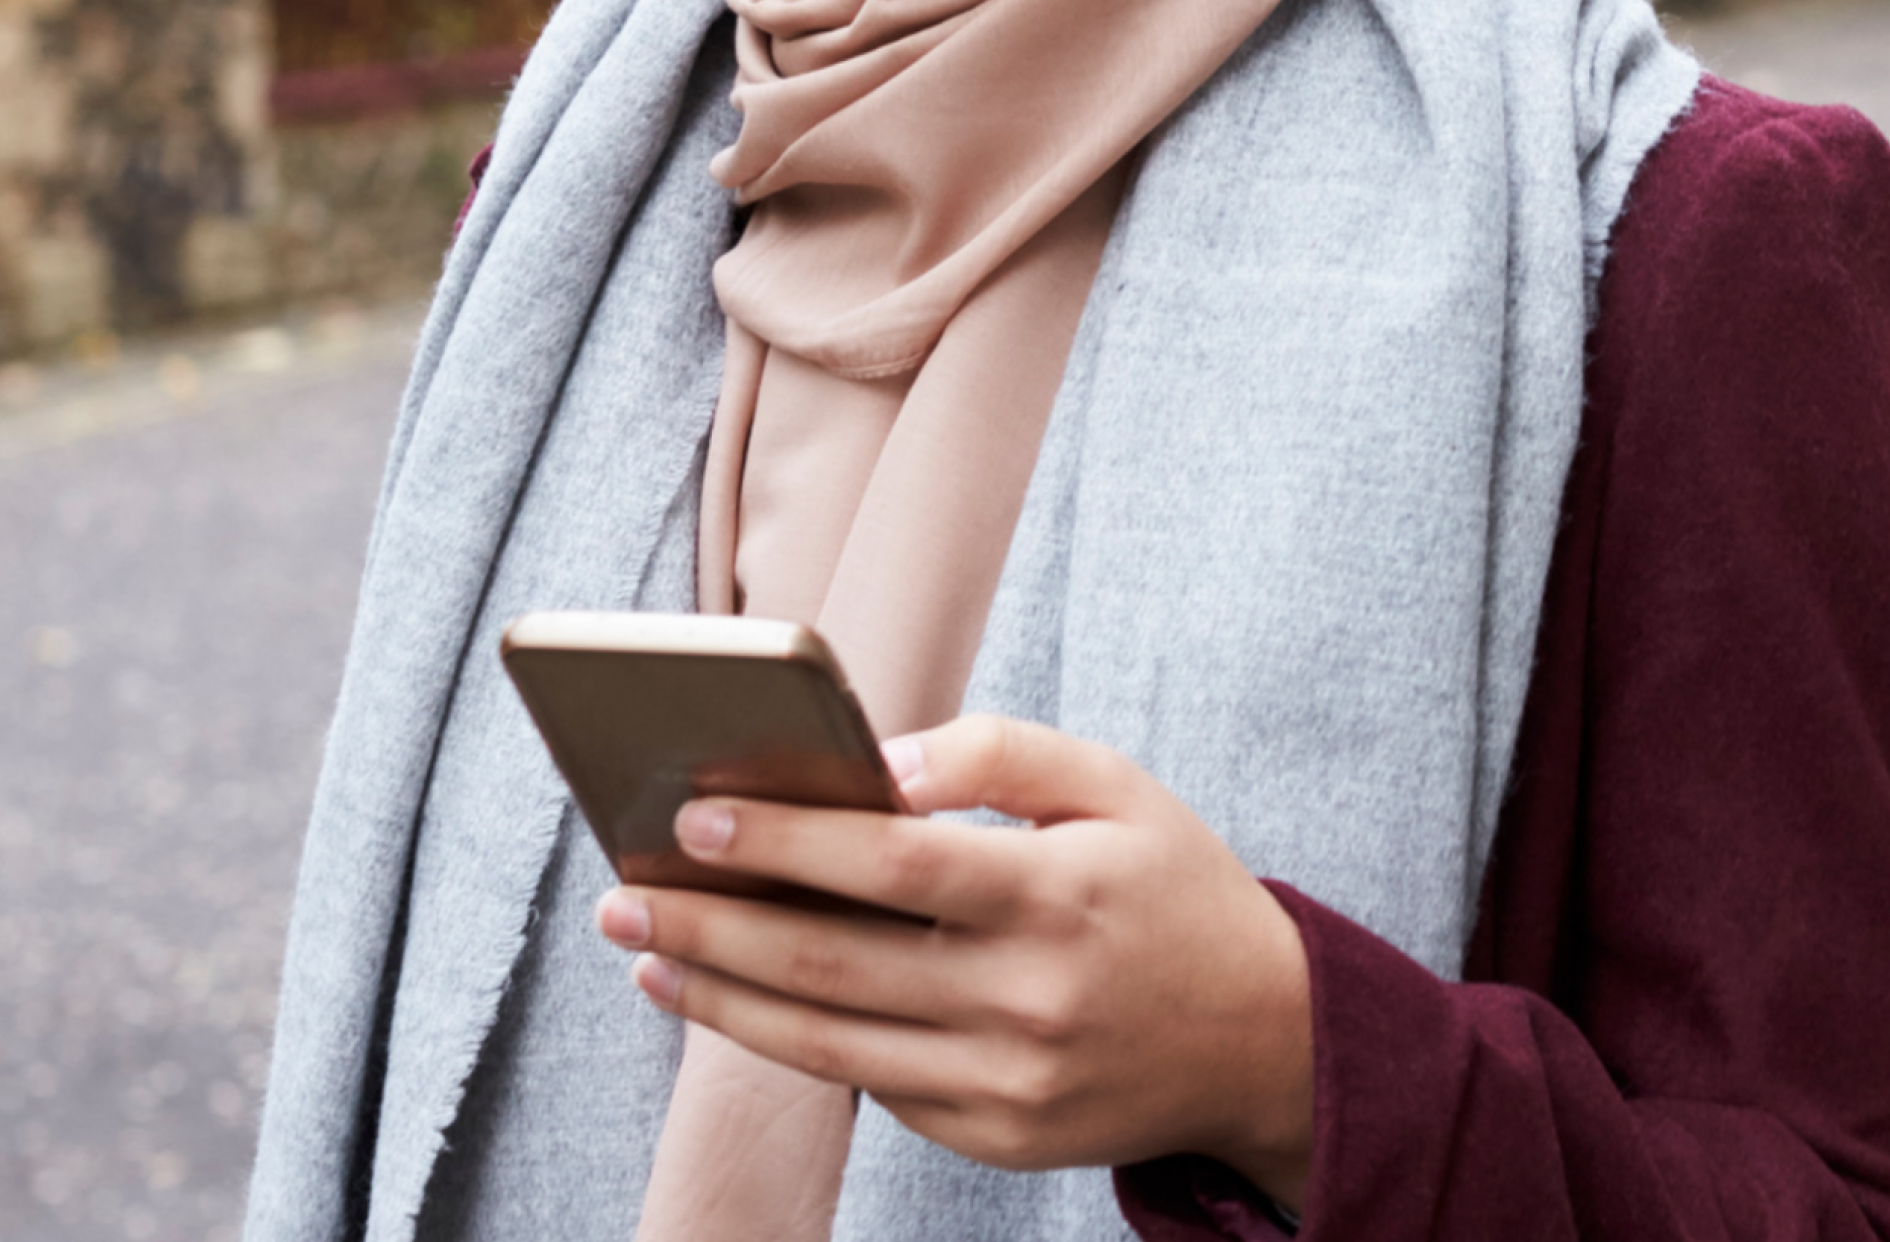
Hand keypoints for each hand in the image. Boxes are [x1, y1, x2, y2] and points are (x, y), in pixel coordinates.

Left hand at [595, 714, 1315, 1210]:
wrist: (1265, 1041)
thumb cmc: (1172, 888)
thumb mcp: (1112, 785)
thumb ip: (995, 752)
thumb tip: (875, 762)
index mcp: (1059, 895)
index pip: (894, 864)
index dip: (788, 841)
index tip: (695, 814)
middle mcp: (1031, 1001)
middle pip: (836, 964)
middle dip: (714, 924)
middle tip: (624, 889)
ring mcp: (1010, 1085)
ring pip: (831, 1042)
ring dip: (721, 996)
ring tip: (645, 949)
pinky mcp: (997, 1137)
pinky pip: (873, 1086)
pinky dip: (789, 1042)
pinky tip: (729, 999)